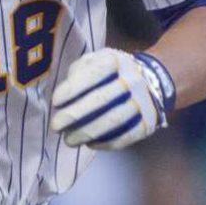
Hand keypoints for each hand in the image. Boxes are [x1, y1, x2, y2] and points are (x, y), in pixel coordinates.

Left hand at [48, 49, 173, 150]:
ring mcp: (142, 102)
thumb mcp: (95, 60)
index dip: (71, 89)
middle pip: (101, 99)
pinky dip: (105, 143)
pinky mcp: (147, 123)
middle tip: (56, 126)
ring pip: (113, 120)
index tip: (55, 102)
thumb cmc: (110, 72)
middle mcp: (132, 80)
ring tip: (69, 140)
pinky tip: (90, 144)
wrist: (150, 81)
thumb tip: (63, 98)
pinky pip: (125, 136)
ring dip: (87, 133)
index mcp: (115, 61)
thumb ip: (78, 72)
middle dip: (74, 115)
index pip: (92, 74)